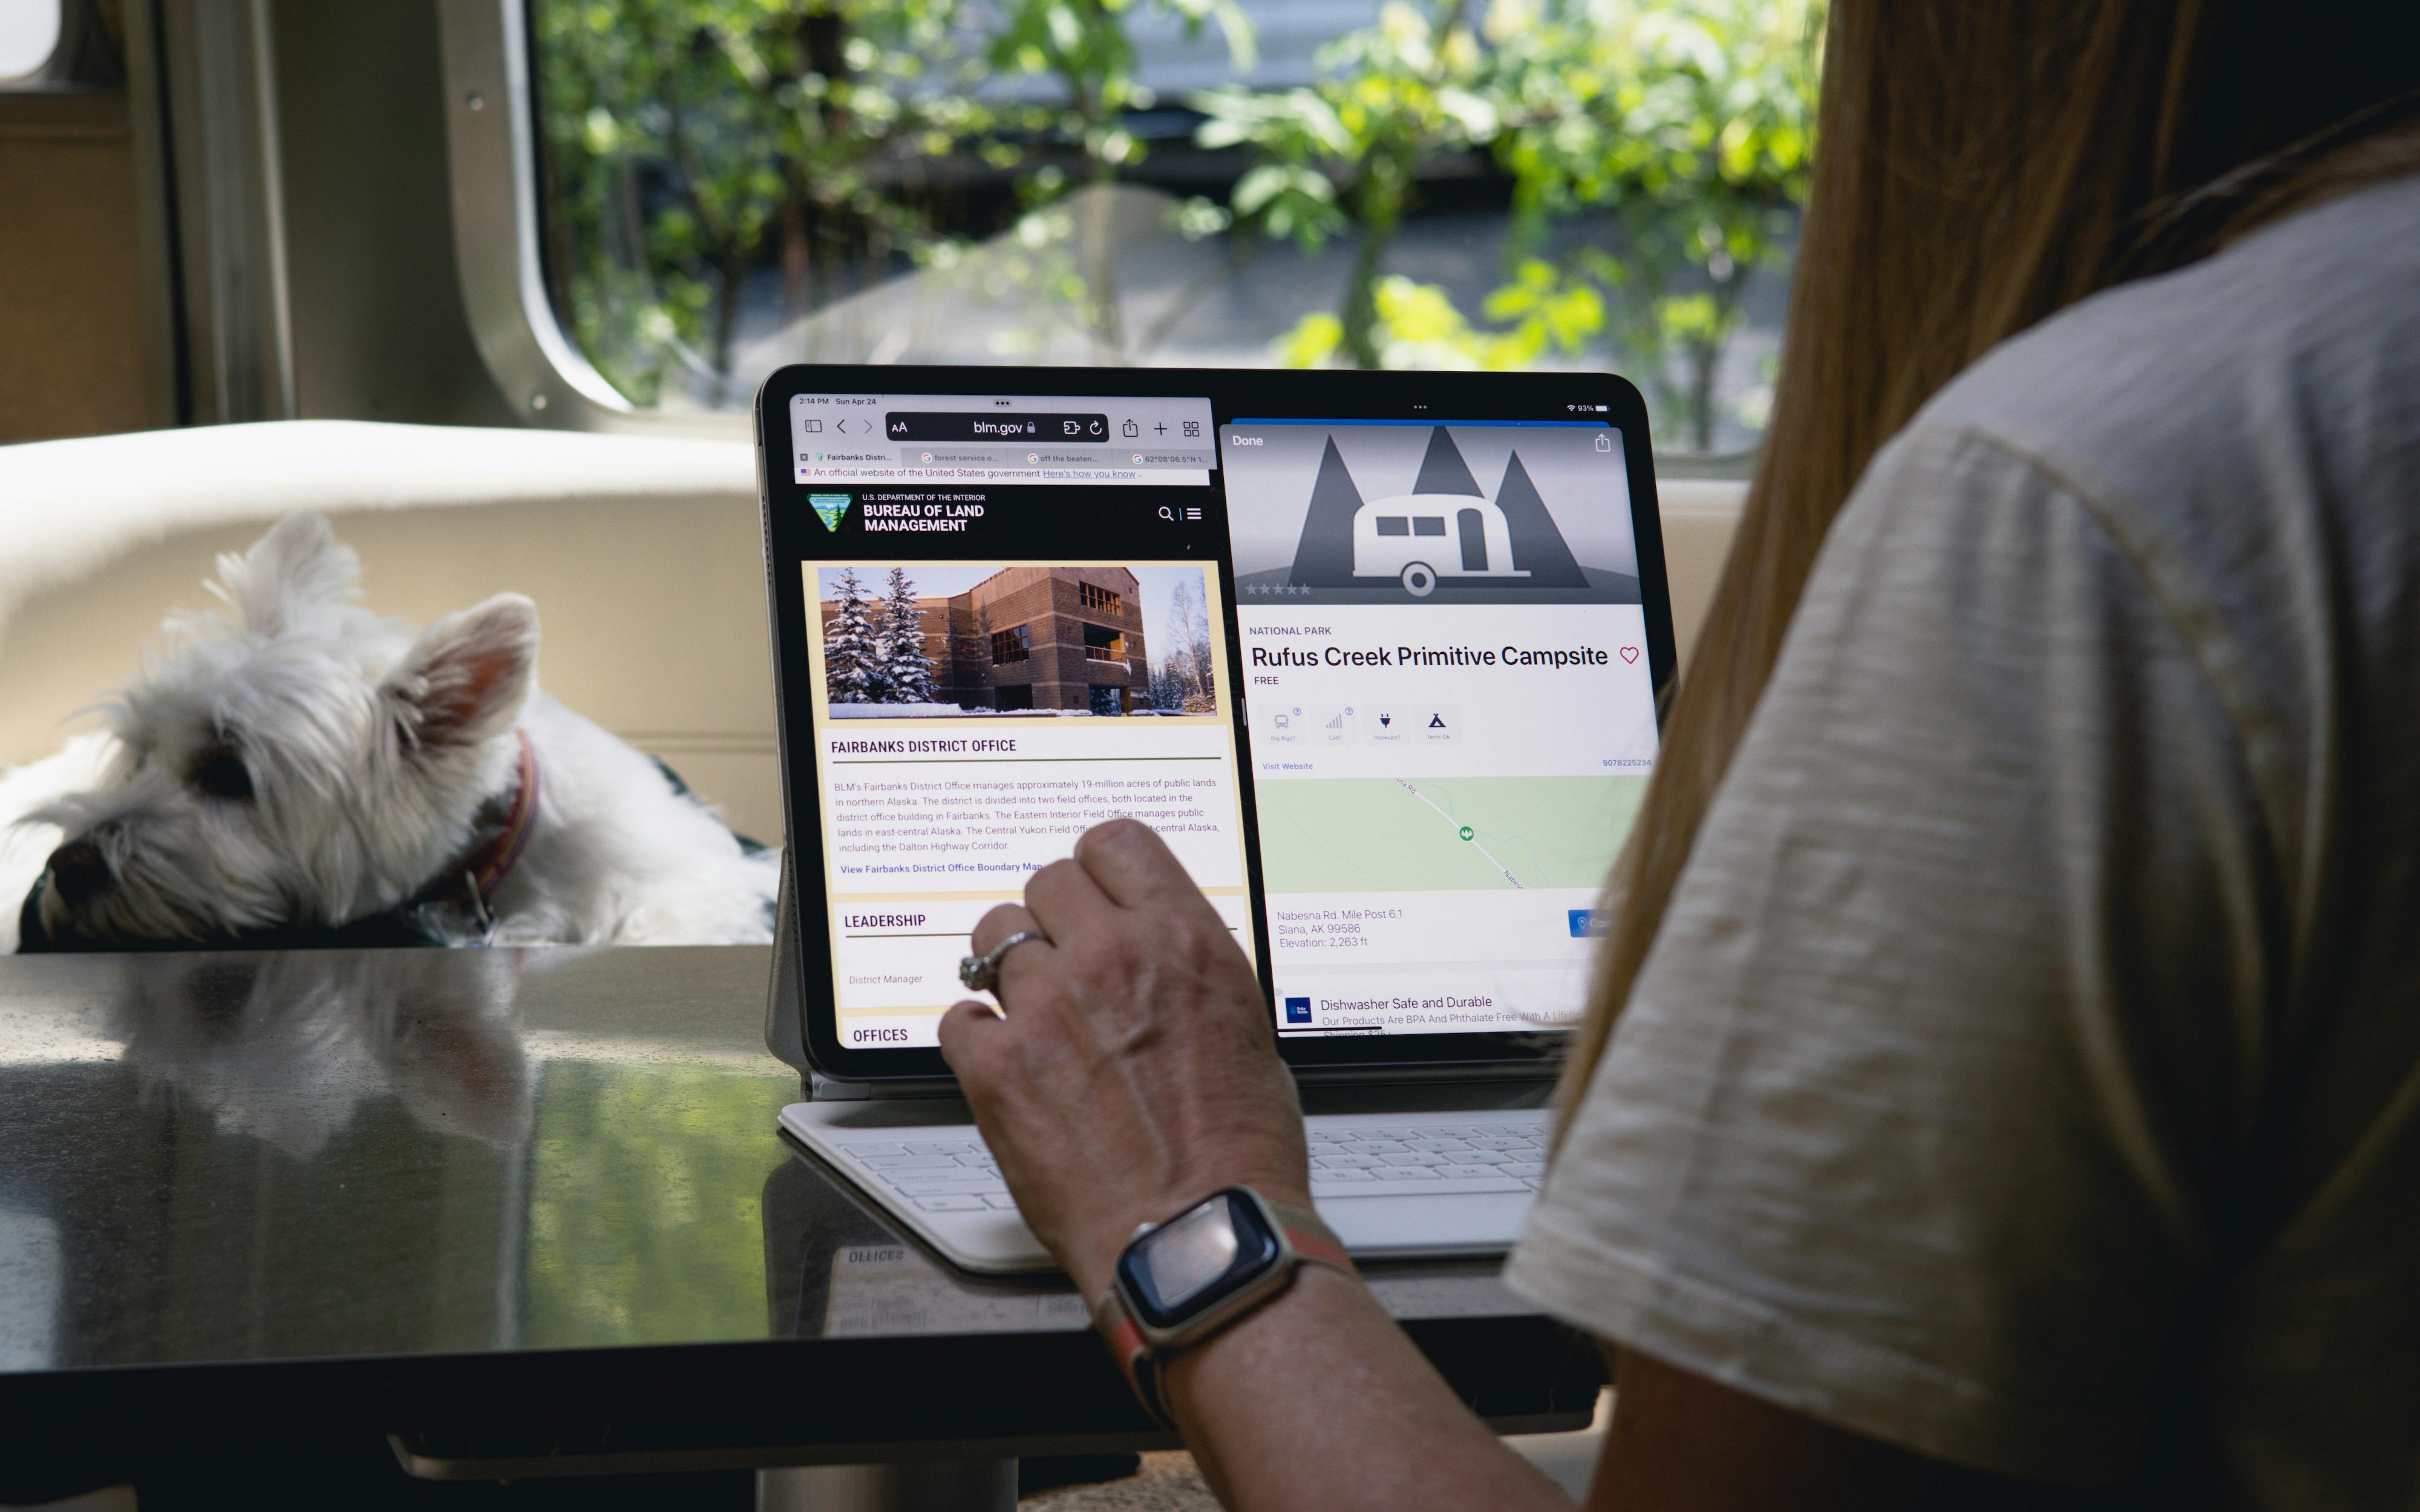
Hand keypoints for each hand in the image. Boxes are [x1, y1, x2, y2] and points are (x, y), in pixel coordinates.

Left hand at [937, 818, 1309, 1299]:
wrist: (1200, 1237)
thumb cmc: (1240, 1155)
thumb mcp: (1248, 1031)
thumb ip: (1192, 977)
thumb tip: (1164, 966)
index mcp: (1182, 941)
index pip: (1114, 843)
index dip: (1098, 867)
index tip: (1093, 890)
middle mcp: (1111, 960)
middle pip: (1046, 883)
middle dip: (1052, 919)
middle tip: (1062, 959)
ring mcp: (1047, 1011)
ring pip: (993, 939)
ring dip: (1008, 968)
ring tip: (1030, 1011)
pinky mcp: (997, 1071)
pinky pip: (957, 1018)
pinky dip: (974, 1036)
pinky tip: (1003, 1062)